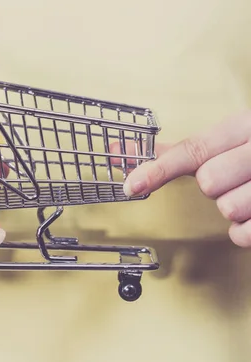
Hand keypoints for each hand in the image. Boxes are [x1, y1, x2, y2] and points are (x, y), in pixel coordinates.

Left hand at [113, 111, 250, 247]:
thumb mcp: (227, 141)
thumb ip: (177, 152)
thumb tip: (123, 150)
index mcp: (244, 126)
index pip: (194, 149)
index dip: (158, 169)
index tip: (132, 185)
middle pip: (209, 182)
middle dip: (215, 186)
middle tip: (234, 178)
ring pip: (229, 208)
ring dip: (234, 207)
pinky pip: (243, 235)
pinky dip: (245, 230)